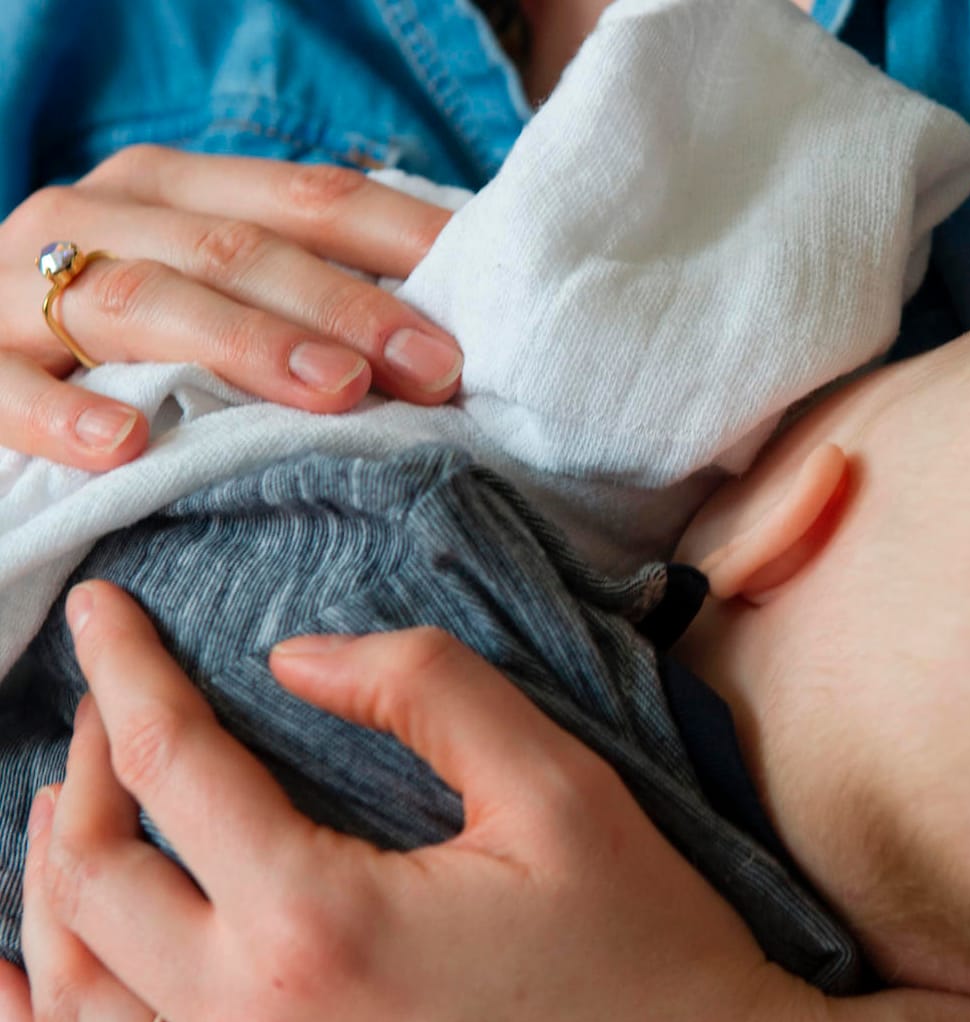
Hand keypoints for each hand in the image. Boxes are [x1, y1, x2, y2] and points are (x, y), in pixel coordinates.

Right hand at [0, 147, 463, 470]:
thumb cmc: (124, 336)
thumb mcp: (208, 287)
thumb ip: (303, 291)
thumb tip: (450, 336)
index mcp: (173, 188)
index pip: (308, 199)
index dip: (403, 245)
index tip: (485, 310)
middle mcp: (98, 218)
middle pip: (236, 248)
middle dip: (346, 307)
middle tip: (433, 370)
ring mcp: (19, 290)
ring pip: (138, 303)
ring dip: (243, 345)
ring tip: (332, 391)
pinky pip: (8, 390)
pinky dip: (66, 417)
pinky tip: (131, 447)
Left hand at [0, 582, 969, 1021]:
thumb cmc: (641, 947)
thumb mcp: (560, 790)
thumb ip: (427, 693)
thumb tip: (296, 658)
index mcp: (320, 926)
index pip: (174, 771)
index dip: (127, 675)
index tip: (103, 611)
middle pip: (90, 883)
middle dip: (84, 773)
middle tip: (114, 707)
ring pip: (70, 998)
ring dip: (52, 887)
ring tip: (71, 811)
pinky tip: (41, 976)